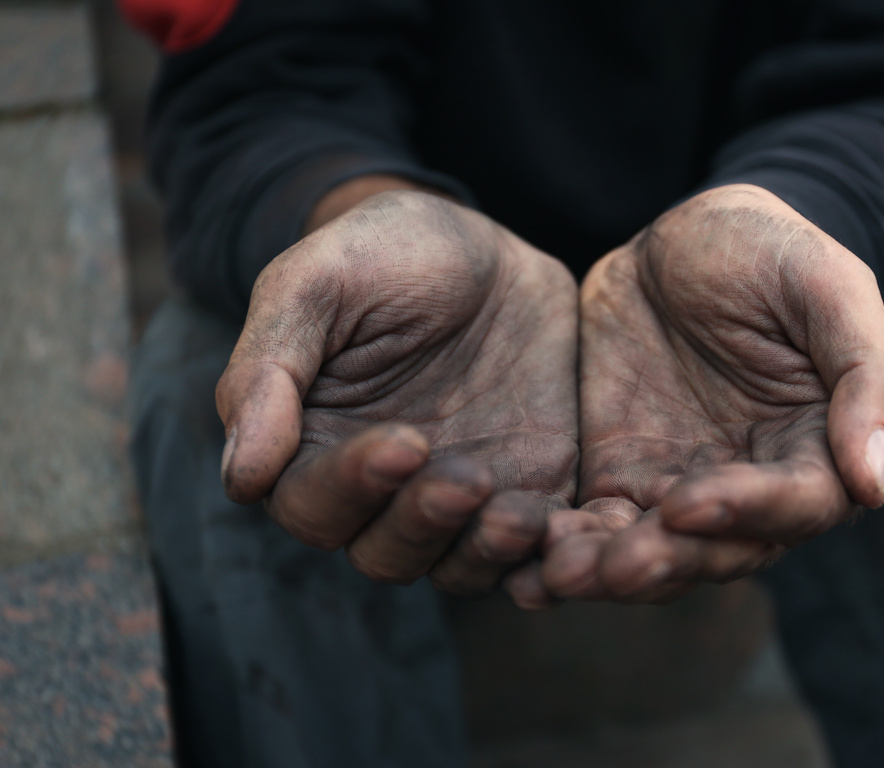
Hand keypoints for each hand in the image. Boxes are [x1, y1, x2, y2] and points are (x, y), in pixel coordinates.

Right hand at [216, 191, 577, 603]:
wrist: (485, 249)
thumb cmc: (383, 254)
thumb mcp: (315, 283)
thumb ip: (269, 370)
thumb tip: (243, 476)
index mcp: (314, 448)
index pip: (313, 504)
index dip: (352, 487)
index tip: (403, 444)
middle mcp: (384, 490)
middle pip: (385, 551)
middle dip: (423, 524)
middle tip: (466, 478)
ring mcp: (459, 495)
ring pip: (456, 564)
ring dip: (484, 551)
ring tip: (518, 515)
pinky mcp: (528, 490)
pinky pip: (532, 548)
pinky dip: (545, 555)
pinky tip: (563, 532)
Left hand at [541, 184, 883, 601]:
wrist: (685, 237)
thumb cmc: (771, 251)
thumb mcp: (828, 286)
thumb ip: (869, 375)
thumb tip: (875, 481)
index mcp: (815, 450)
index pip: (795, 505)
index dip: (747, 511)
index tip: (690, 503)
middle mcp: (750, 488)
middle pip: (715, 550)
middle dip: (666, 561)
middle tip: (616, 564)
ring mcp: (679, 487)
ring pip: (649, 552)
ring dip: (606, 571)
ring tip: (557, 573)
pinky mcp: (617, 478)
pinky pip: (590, 527)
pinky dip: (560, 550)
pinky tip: (522, 568)